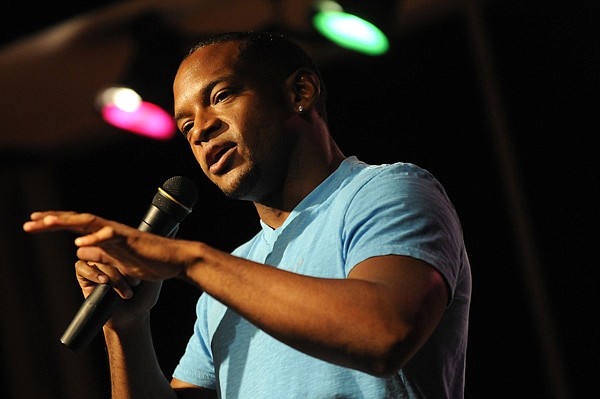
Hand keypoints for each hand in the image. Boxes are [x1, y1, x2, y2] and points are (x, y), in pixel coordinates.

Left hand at [23, 211, 190, 327]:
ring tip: (46, 222)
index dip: (55, 224)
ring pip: (90, 223)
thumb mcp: (119, 262)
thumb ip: (101, 254)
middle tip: (28, 221)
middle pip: (77, 220)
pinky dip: (95, 237)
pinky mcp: (132, 240)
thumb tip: (78, 248)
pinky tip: (79, 240)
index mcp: (107, 237)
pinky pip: (111, 237)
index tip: (33, 223)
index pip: (76, 227)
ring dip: (68, 222)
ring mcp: (121, 234)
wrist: (177, 261)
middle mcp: (111, 231)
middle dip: (52, 221)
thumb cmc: (151, 261)